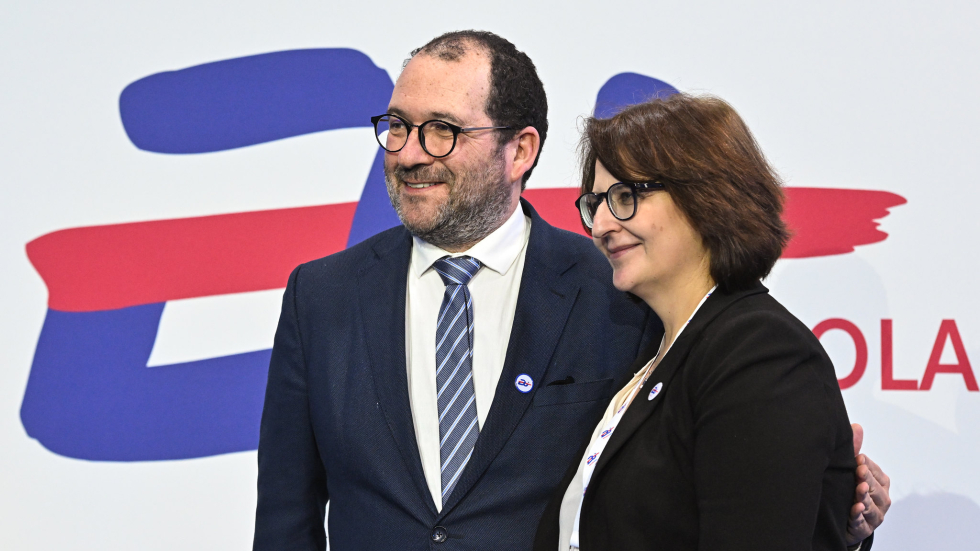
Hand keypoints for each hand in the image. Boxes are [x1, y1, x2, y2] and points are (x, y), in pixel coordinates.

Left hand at [846, 423, 891, 545]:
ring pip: (872, 506)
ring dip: (865, 497)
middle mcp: (882, 500)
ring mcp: (874, 516)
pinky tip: (855, 509)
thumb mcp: (851, 470)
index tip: (858, 458)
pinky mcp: (863, 528)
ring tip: (859, 489)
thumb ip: (854, 449)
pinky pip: (862, 522)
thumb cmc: (849, 490)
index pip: (877, 473)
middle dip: (867, 479)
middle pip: (876, 489)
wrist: (842, 519)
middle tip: (859, 471)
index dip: (868, 466)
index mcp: (881, 484)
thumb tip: (856, 426)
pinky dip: (859, 516)